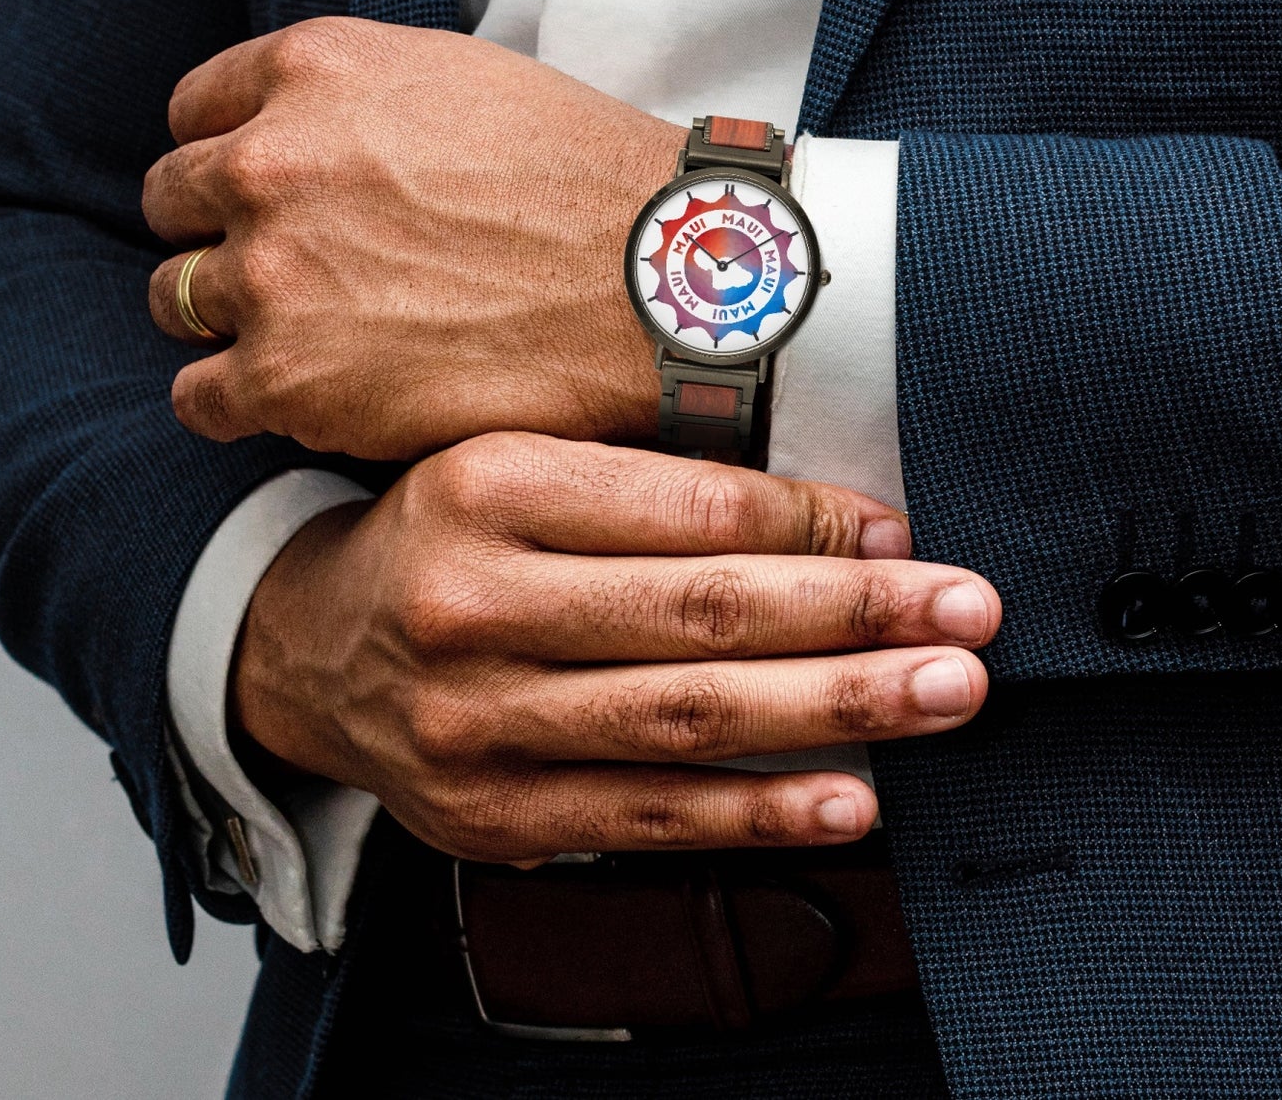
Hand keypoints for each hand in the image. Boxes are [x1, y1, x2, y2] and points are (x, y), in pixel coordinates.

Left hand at [143, 17, 679, 459]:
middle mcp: (271, 162)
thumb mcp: (460, 81)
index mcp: (315, 70)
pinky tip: (289, 398)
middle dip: (219, 235)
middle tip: (283, 274)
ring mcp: (271, 274)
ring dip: (225, 318)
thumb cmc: (584, 186)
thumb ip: (354, 98)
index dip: (228, 159)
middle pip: (174, 202)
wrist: (657, 288)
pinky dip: (232, 399)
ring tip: (301, 339)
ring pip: (174, 299)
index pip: (196, 114)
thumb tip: (301, 134)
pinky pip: (197, 396)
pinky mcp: (287, 378)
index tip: (260, 200)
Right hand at [232, 434, 999, 862]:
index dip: (807, 524)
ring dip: (834, 709)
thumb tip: (827, 522)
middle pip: (697, 614)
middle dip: (852, 615)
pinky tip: (851, 795)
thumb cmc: (440, 537)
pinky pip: (645, 814)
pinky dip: (757, 810)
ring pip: (685, 719)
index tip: (900, 533)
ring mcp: (475, 721)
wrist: (313, 647)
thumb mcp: (511, 467)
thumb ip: (643, 487)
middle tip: (968, 611)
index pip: (679, 508)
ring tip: (945, 694)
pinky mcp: (489, 812)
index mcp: (485, 488)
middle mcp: (473, 604)